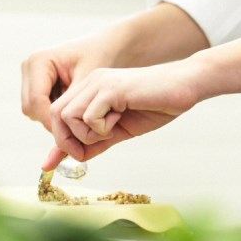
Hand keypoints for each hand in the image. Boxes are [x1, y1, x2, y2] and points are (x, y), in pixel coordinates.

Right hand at [21, 29, 128, 130]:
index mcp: (39, 61)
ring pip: (34, 111)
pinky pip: (40, 107)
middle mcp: (29, 67)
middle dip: (52, 122)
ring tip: (79, 123)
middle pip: (30, 108)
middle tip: (77, 133)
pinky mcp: (37, 84)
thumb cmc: (101, 57)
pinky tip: (76, 114)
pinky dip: (56, 114)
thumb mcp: (89, 80)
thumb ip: (74, 102)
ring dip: (54, 119)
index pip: (36, 101)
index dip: (52, 120)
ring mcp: (31, 75)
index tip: (73, 133)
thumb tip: (60, 126)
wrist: (106, 46)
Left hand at [44, 61, 200, 169]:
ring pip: (68, 116)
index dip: (63, 139)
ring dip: (87, 134)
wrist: (184, 88)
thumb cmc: (157, 107)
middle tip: (90, 149)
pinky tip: (121, 119)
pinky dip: (102, 128)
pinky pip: (89, 117)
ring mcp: (99, 83)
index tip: (78, 155)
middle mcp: (90, 82)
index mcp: (90, 89)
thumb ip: (97, 141)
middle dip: (68, 140)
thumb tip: (74, 158)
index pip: (58, 115)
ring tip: (112, 128)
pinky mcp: (112, 88)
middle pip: (56, 115)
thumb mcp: (120, 130)